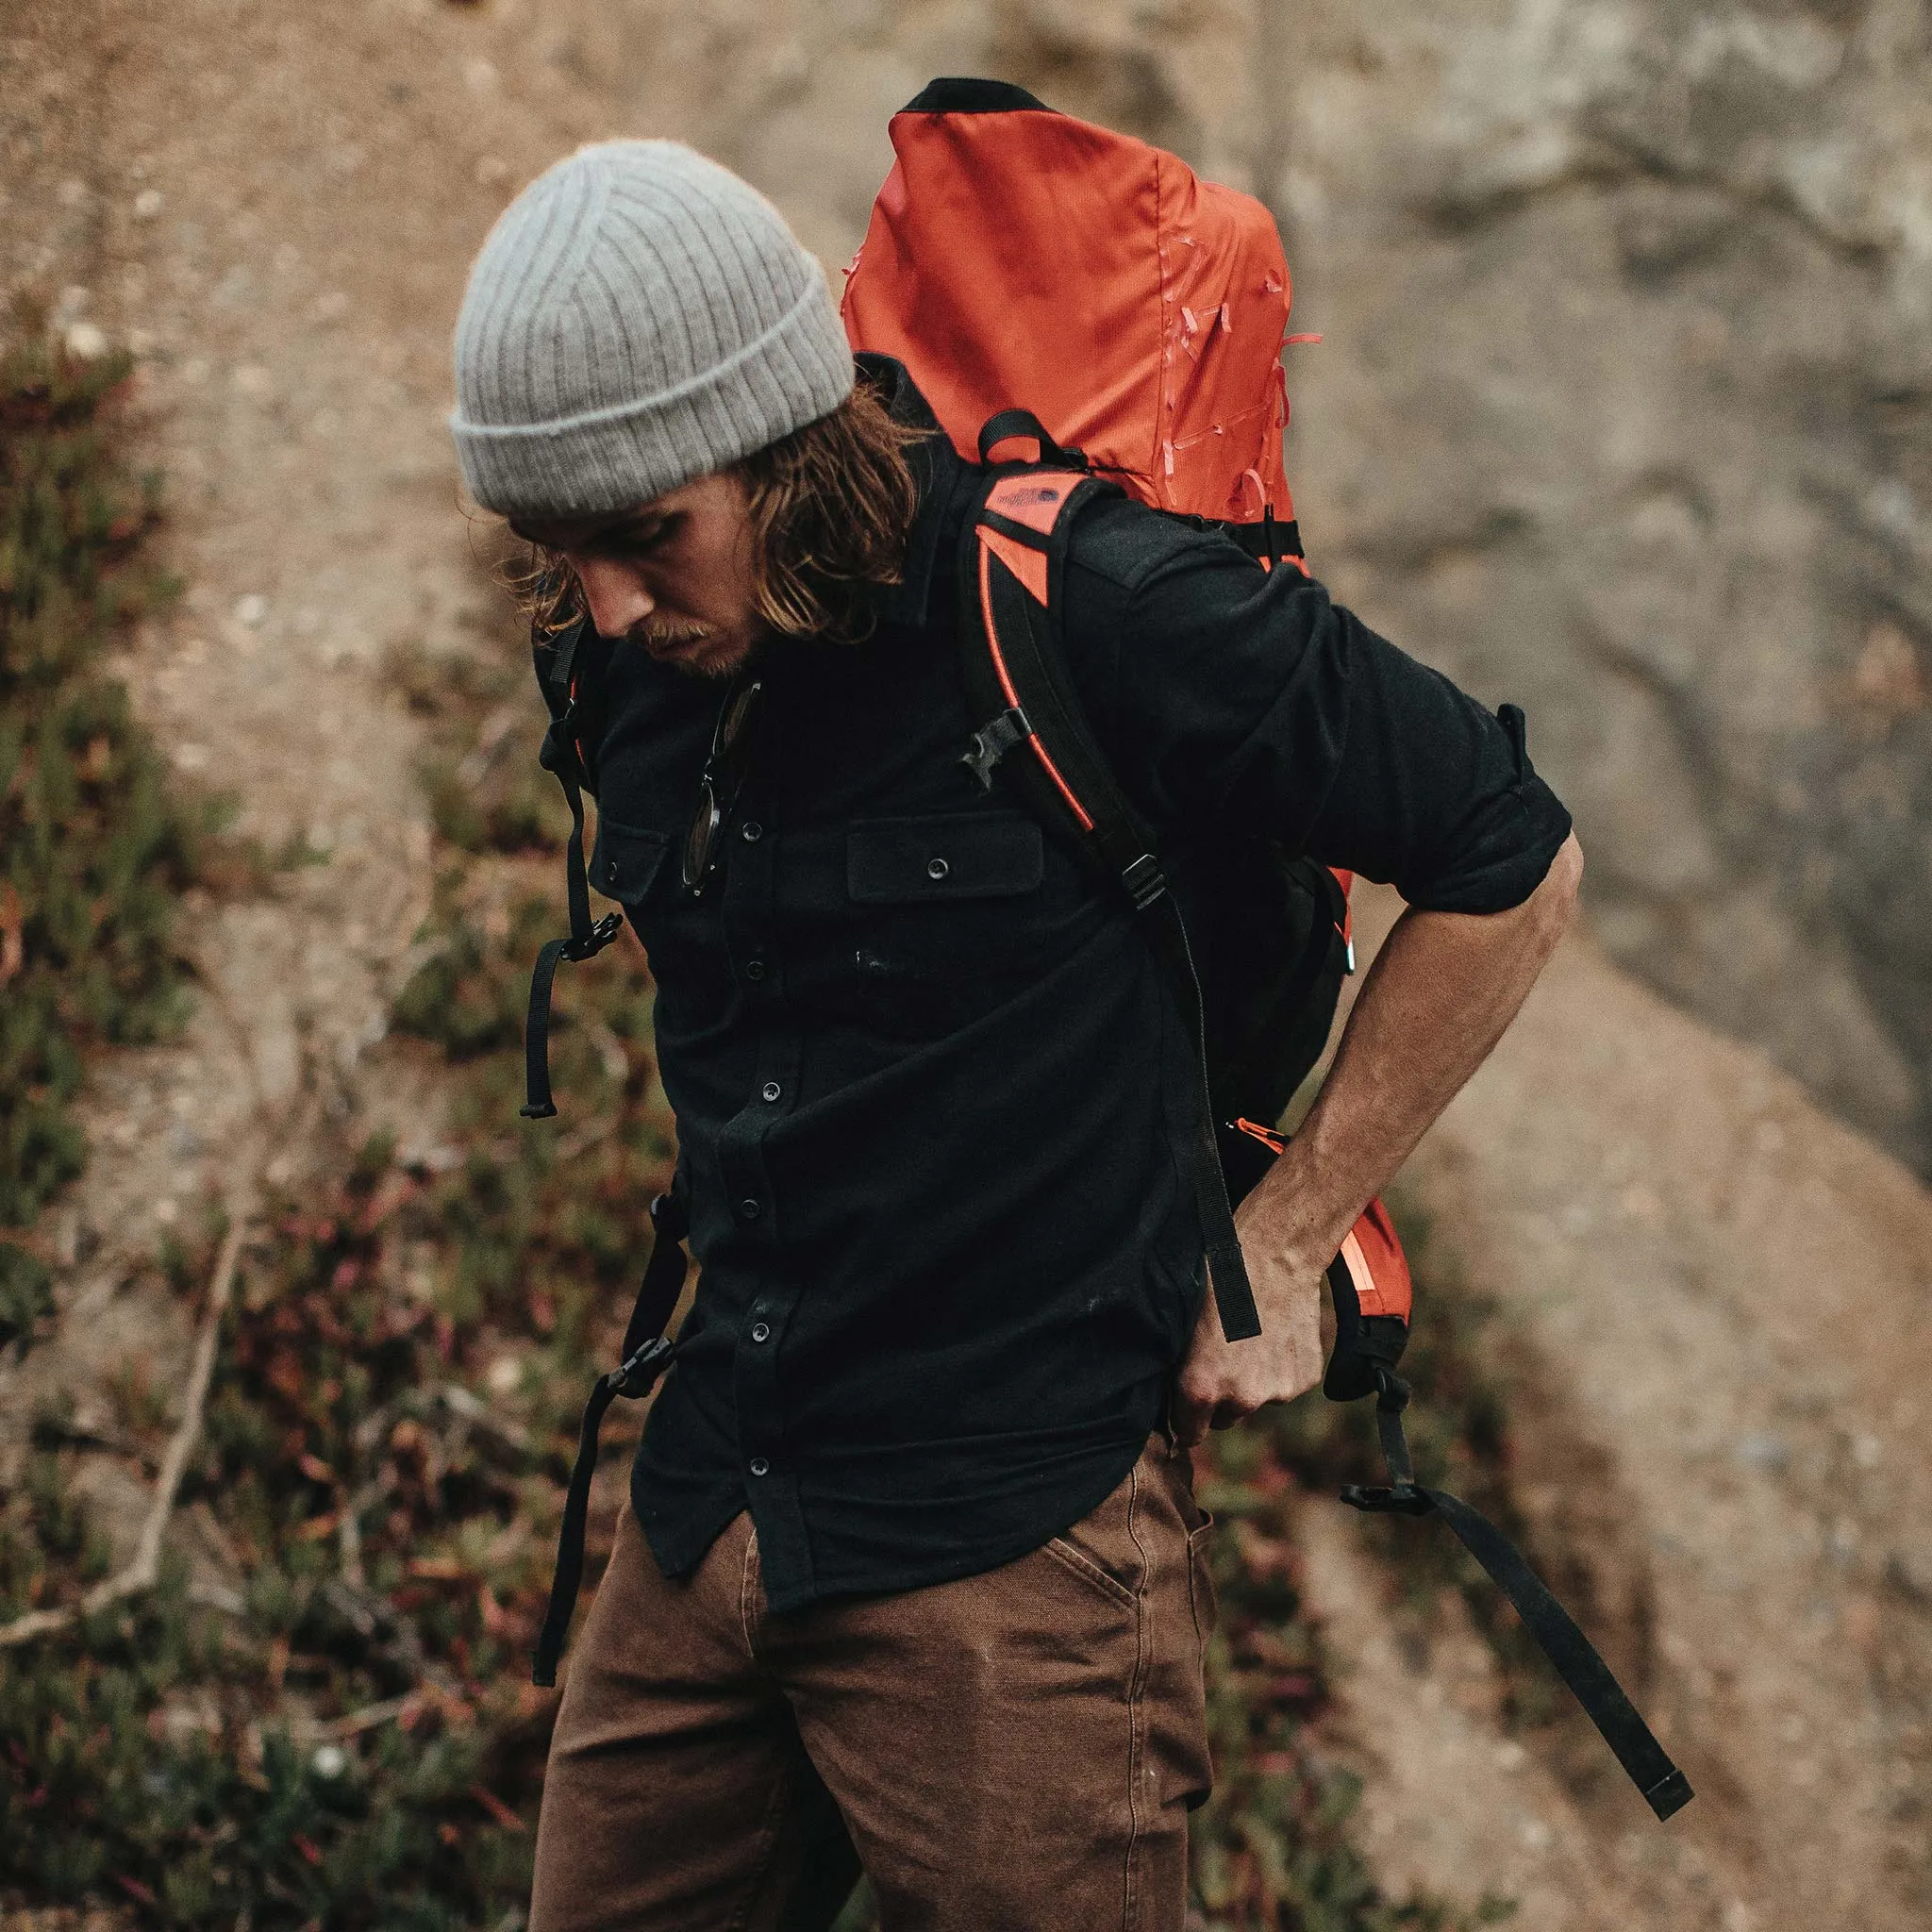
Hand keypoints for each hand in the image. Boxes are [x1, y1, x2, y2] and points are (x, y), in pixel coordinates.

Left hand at [1169, 1213, 1333, 1447]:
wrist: (1273, 1257)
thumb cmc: (1217, 1281)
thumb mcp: (1182, 1328)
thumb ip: (1180, 1371)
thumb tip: (1174, 1396)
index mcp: (1201, 1389)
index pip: (1190, 1434)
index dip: (1187, 1419)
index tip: (1189, 1407)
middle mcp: (1240, 1400)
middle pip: (1225, 1418)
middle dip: (1221, 1398)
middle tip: (1222, 1358)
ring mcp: (1277, 1392)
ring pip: (1257, 1399)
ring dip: (1252, 1381)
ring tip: (1251, 1337)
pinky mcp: (1304, 1380)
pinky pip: (1284, 1383)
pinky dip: (1279, 1367)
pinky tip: (1275, 1334)